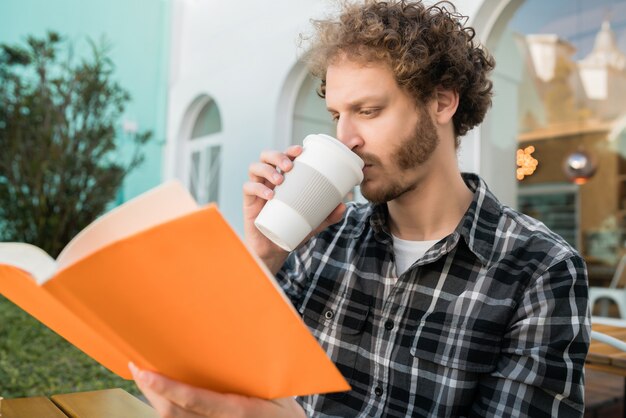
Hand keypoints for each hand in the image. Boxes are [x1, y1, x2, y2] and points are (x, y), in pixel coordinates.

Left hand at [130, 363, 305, 417]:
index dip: (166, 387)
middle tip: (137, 367)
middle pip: (174, 413)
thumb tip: (251, 329)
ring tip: (145, 377)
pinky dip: (169, 408)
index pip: (195, 400)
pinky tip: (161, 394)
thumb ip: (257, 370)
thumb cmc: (285, 412)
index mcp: (239, 412)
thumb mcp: (278, 390)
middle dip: (151, 391)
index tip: (144, 371)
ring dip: (156, 399)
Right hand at [243, 146, 344, 272]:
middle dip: (278, 156)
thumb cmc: (292, 230)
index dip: (290, 149)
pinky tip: (269, 195)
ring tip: (280, 180)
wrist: (276, 250)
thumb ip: (328, 216)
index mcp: (283, 178)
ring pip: (255, 168)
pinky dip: (258, 188)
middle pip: (267, 156)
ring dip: (267, 169)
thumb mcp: (314, 223)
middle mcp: (269, 180)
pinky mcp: (249, 202)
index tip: (301, 150)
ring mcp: (257, 189)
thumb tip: (343, 206)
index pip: (284, 156)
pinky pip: (248, 188)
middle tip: (289, 166)